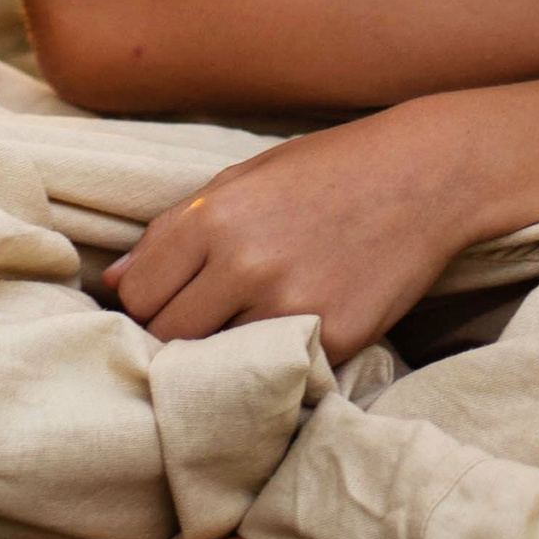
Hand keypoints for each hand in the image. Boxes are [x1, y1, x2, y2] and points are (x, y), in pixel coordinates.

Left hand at [102, 100, 474, 358]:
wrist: (425, 173)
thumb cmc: (328, 169)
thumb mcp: (243, 177)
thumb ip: (173, 228)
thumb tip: (113, 283)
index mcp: (214, 217)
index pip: (136, 295)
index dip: (143, 303)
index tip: (164, 302)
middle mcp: (246, 264)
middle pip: (167, 337)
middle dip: (173, 335)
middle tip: (201, 323)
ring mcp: (292, 306)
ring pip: (216, 364)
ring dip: (221, 354)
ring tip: (242, 330)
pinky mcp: (335, 337)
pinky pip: (280, 369)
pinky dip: (277, 360)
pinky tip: (292, 329)